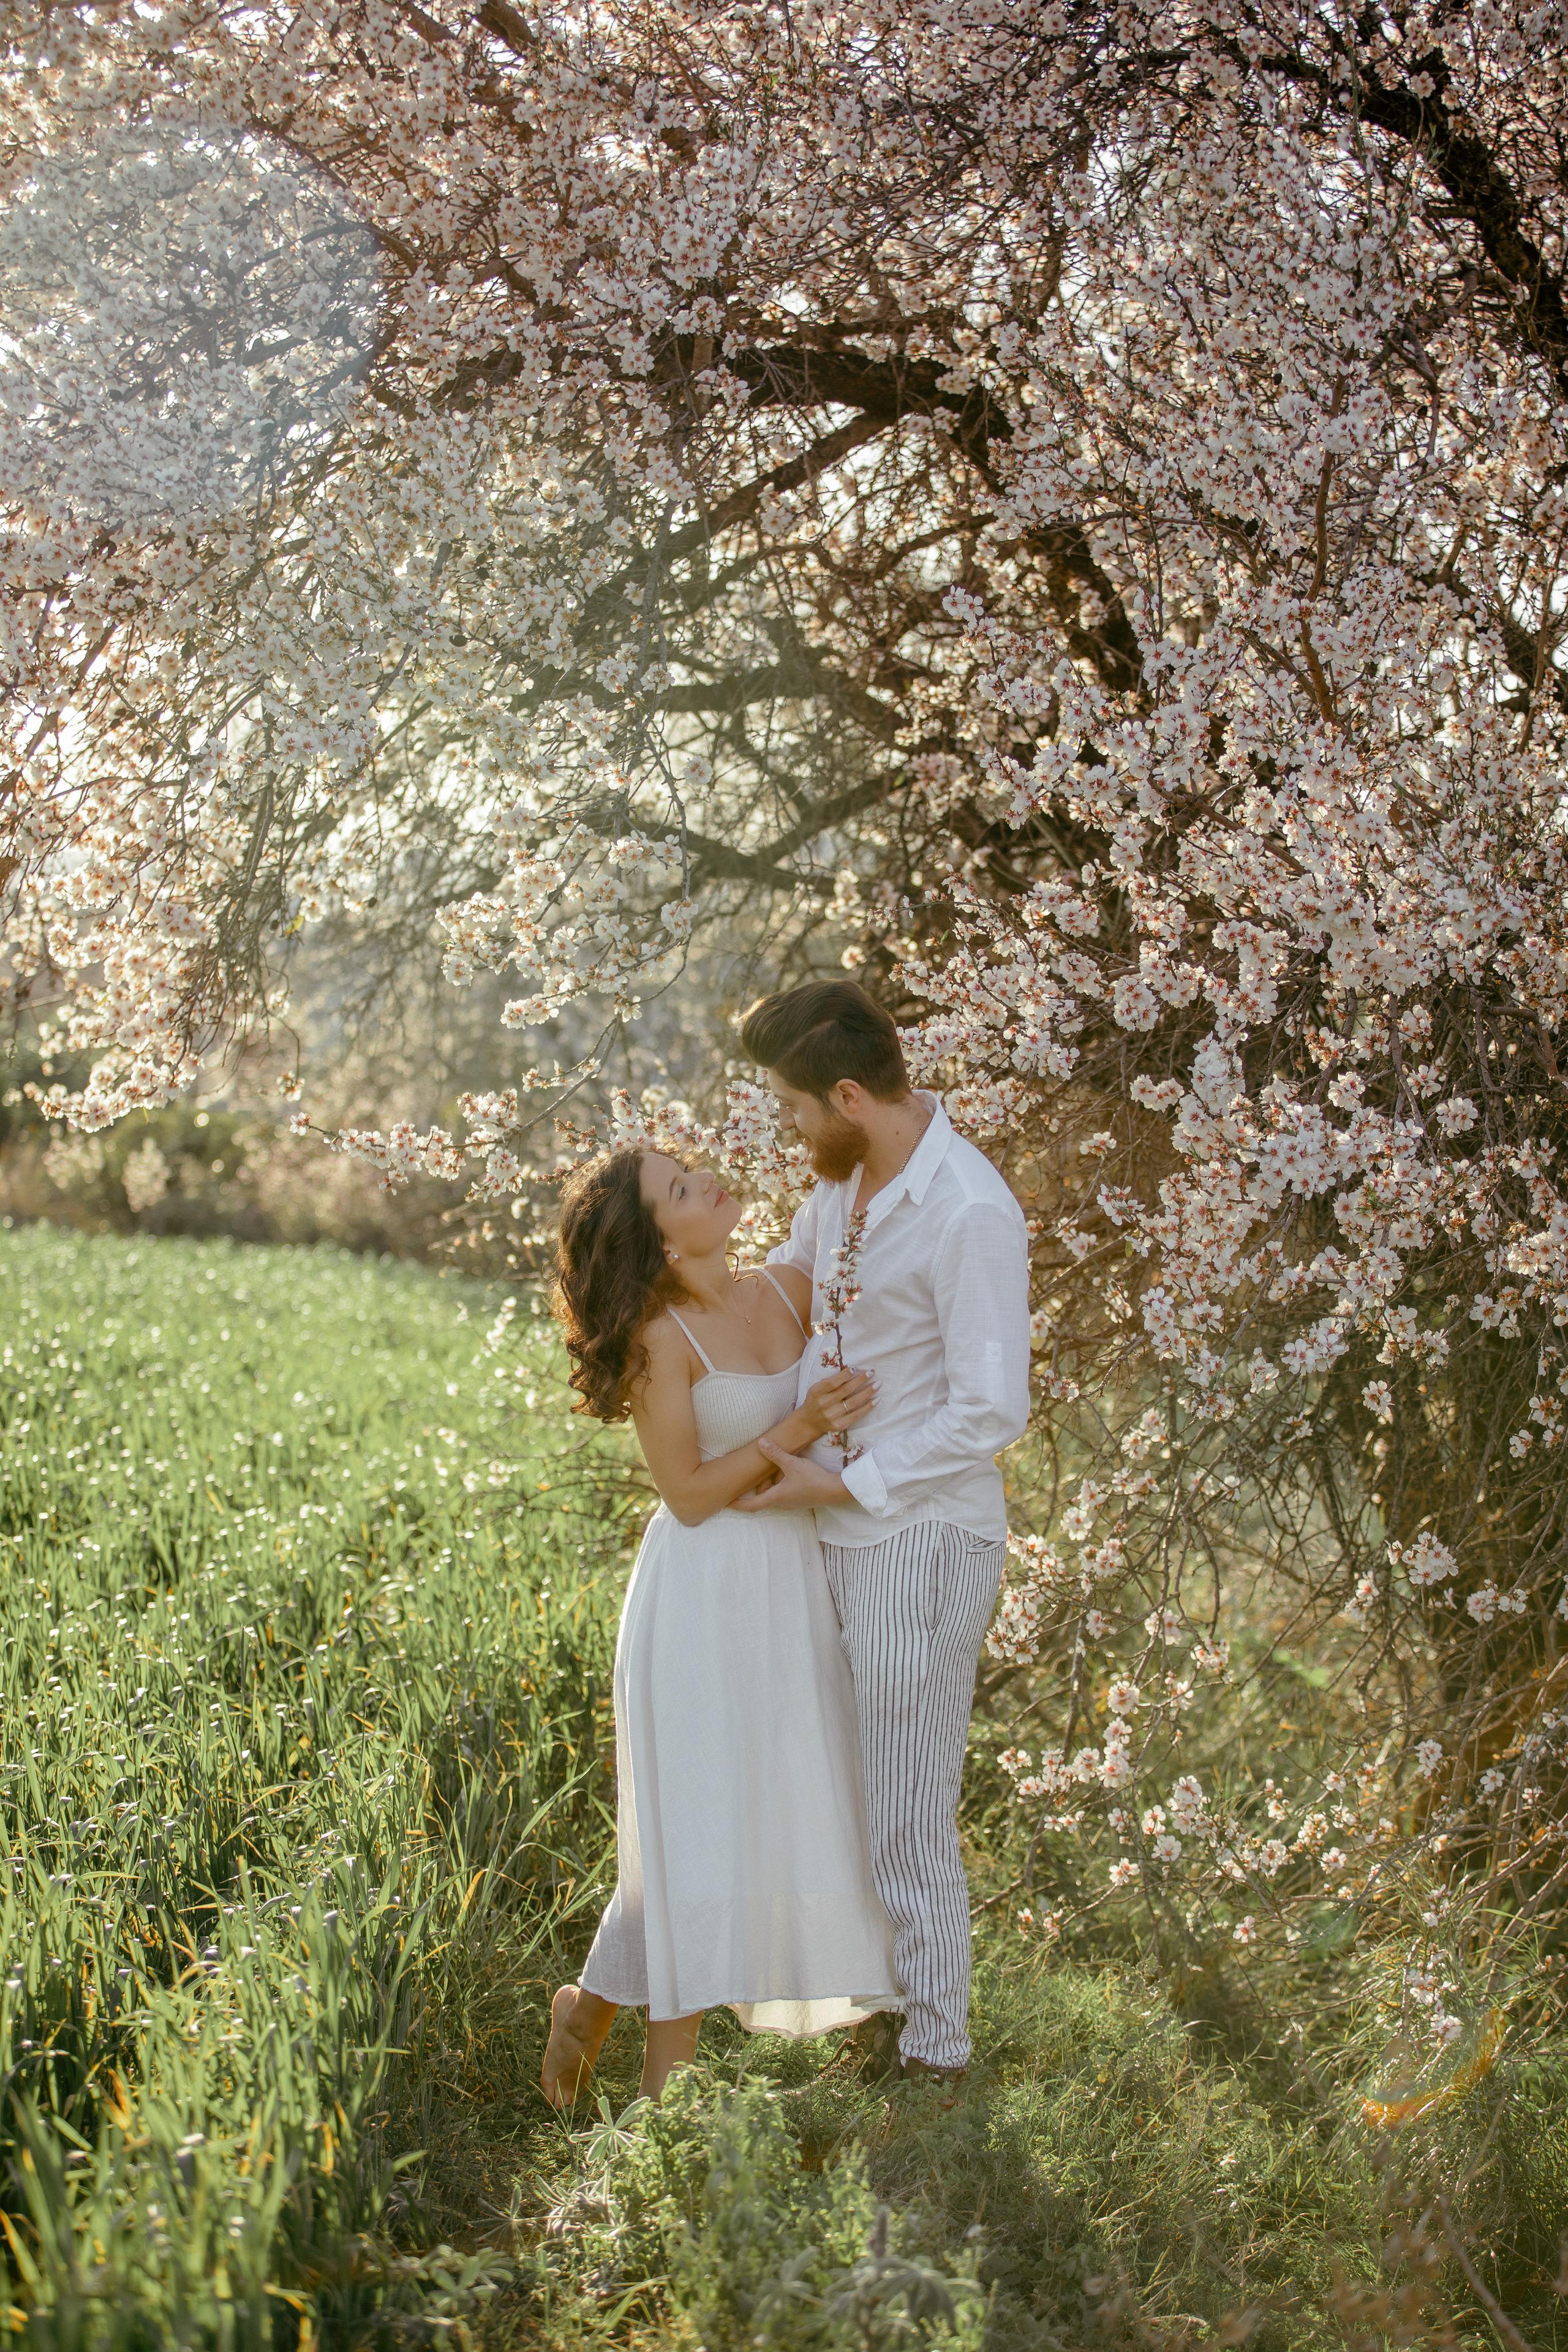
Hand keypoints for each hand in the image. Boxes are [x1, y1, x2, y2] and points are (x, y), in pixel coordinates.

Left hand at [733, 1442, 848, 1512]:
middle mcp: (782, 1503)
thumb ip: (776, 1454)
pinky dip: (780, 1482)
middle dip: (757, 1485)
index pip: (751, 1505)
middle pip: (762, 1496)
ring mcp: (791, 1502)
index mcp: (776, 1498)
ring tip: (772, 1466)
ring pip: (774, 1492)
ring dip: (770, 1482)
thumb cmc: (813, 1480)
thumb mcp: (792, 1464)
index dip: (738, 1504)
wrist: (835, 1490)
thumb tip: (760, 1443)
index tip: (726, 1502)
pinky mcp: (799, 1498)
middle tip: (754, 1472)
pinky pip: (783, 1491)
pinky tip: (787, 1469)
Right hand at [799, 1367, 876, 1438]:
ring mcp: (832, 1416)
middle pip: (846, 1390)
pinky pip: (857, 1415)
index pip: (832, 1382)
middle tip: (872, 1372)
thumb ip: (831, 1381)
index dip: (844, 1375)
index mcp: (817, 1392)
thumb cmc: (816, 1400)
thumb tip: (851, 1370)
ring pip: (854, 1402)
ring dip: (868, 1392)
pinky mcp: (840, 1425)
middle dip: (860, 1380)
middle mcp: (824, 1404)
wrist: (809, 1422)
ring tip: (878, 1384)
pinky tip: (876, 1399)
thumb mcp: (817, 1388)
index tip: (855, 1368)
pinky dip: (867, 1407)